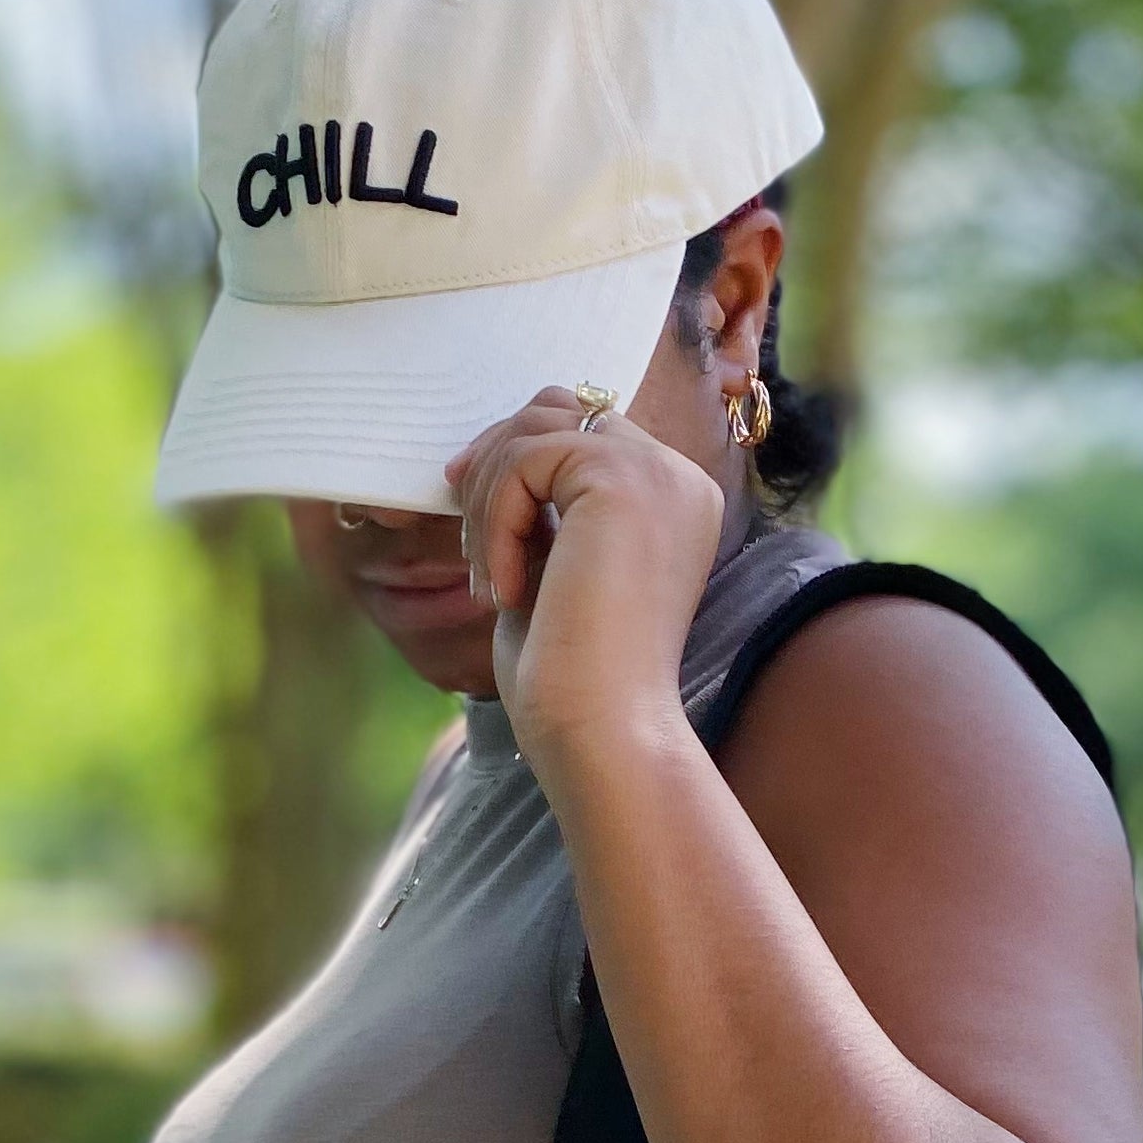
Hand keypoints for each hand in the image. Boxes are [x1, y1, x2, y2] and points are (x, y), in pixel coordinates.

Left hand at [445, 390, 724, 777]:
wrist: (600, 731)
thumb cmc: (571, 679)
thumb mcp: (555, 572)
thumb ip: (542, 512)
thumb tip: (483, 461)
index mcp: (674, 502)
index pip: (585, 433)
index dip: (517, 459)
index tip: (472, 512)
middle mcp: (678, 478)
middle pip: (561, 411)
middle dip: (496, 462)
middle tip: (464, 536)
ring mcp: (658, 474)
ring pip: (538, 429)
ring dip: (489, 501)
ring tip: (487, 580)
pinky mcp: (624, 480)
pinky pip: (528, 461)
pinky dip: (496, 521)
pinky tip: (502, 589)